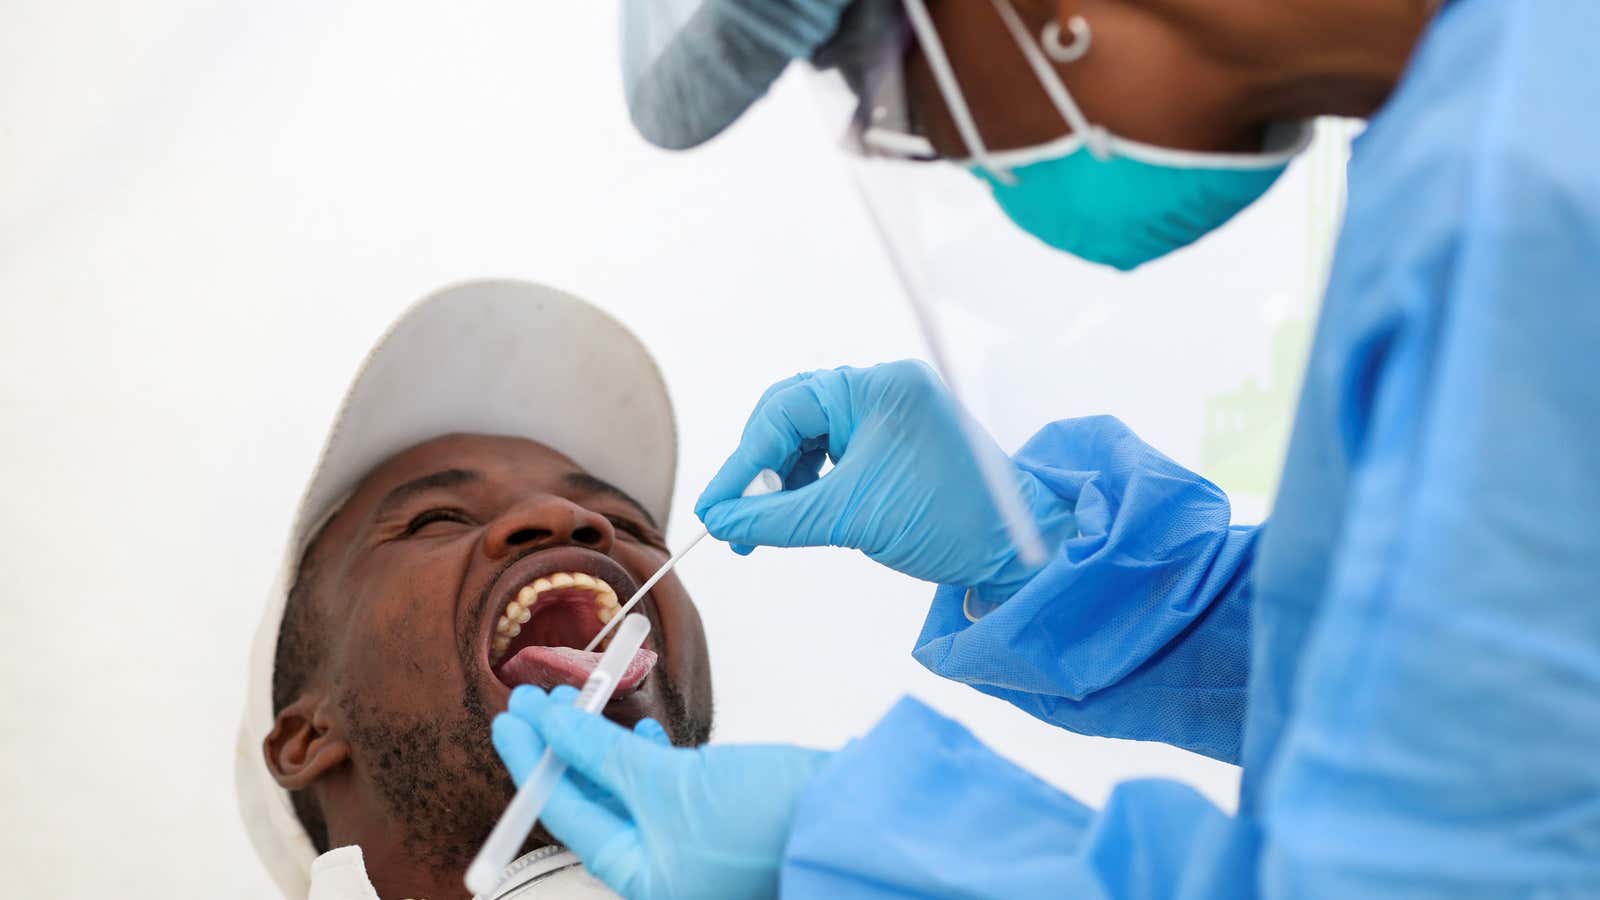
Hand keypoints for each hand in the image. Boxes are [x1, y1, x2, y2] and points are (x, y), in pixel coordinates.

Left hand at [492, 685, 830, 899]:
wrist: (849, 815)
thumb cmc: (765, 819)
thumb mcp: (667, 783)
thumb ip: (601, 753)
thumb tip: (551, 726)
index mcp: (643, 881)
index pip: (568, 815)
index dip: (535, 761)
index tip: (512, 718)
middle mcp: (662, 871)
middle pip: (593, 805)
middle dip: (563, 750)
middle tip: (537, 700)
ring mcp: (689, 848)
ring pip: (626, 792)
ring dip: (601, 745)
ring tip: (580, 700)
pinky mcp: (717, 821)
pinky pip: (662, 789)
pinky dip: (645, 756)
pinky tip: (640, 731)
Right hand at [695, 360, 1072, 594]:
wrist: (1015, 550)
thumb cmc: (948, 522)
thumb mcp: (850, 518)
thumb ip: (776, 516)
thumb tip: (720, 519)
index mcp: (878, 388)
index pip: (785, 411)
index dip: (744, 461)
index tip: (715, 506)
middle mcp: (883, 387)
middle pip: (792, 416)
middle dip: (760, 469)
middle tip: (734, 517)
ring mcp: (890, 410)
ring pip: (809, 437)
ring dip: (781, 481)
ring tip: (760, 529)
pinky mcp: (894, 438)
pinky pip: (833, 451)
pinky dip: (808, 483)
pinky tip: (794, 515)